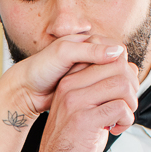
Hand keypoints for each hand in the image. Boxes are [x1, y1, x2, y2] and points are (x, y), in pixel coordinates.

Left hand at [0, 36, 126, 139]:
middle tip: (124, 96)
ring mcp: (90, 74)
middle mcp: (92, 57)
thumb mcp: (63, 54)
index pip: (119, 50)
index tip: (122, 80)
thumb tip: (117, 52)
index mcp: (89, 42)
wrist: (26, 89)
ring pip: (115, 82)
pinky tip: (108, 109)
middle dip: (124, 82)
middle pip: (120, 67)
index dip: (123, 64)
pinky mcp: (87, 89)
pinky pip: (106, 94)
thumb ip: (90, 51)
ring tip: (118, 104)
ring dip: (119, 93)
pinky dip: (110, 101)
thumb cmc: (39, 68)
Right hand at [31, 51, 140, 151]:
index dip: (125, 73)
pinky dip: (126, 120)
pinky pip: (120, 108)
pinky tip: (115, 129)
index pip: (108, 56)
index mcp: (70, 79)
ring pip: (122, 85)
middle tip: (126, 106)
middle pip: (118, 66)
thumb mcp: (84, 106)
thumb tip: (130, 70)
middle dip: (132, 87)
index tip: (121, 94)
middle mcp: (70, 86)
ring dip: (130, 104)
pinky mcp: (84, 120)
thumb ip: (102, 87)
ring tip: (121, 118)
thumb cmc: (73, 140)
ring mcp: (75, 102)